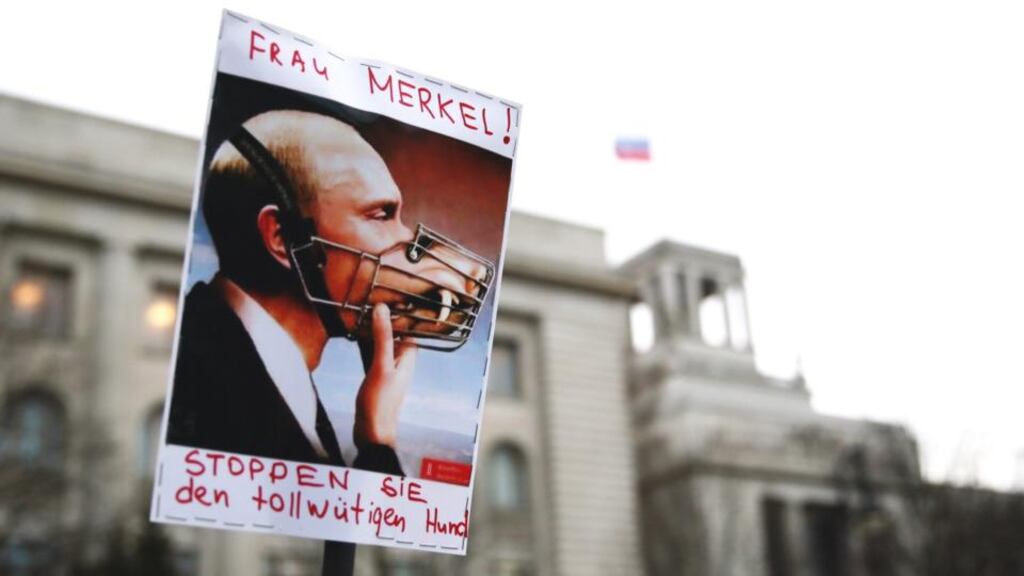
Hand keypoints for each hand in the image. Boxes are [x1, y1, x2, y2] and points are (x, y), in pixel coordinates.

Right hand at [354, 303, 416, 448]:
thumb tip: (383, 309)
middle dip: (383, 317)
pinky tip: (353, 333)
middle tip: (369, 298)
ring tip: (359, 310)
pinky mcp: (375, 376)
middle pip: (393, 332)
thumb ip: (382, 337)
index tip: (390, 292)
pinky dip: (364, 343)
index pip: (409, 326)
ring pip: (380, 342)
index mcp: (408, 356)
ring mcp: (387, 368)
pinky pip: (370, 353)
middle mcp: (400, 361)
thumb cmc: (380, 403)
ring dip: (371, 329)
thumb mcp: (380, 365)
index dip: (401, 310)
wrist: (371, 434)